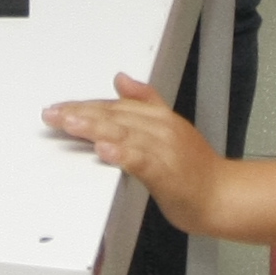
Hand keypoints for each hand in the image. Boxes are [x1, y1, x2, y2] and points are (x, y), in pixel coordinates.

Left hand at [43, 74, 226, 230]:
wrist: (222, 196)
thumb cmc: (196, 169)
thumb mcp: (170, 127)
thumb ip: (145, 101)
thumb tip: (122, 78)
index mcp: (159, 117)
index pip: (115, 106)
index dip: (85, 106)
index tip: (59, 108)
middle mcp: (160, 128)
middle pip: (115, 116)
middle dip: (81, 114)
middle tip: (52, 114)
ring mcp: (164, 150)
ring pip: (124, 134)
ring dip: (95, 127)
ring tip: (70, 124)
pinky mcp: (167, 173)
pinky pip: (141, 161)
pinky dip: (122, 154)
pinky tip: (105, 150)